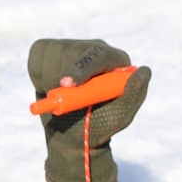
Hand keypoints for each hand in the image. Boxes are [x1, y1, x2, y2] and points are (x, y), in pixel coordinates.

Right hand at [28, 38, 150, 181]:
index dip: (81, 68)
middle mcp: (95, 50)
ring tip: (57, 95)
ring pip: (54, 51)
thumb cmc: (99, 125)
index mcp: (116, 61)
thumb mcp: (119, 116)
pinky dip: (37, 72)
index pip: (99, 55)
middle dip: (60, 72)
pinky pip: (39, 53)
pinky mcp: (52, 50)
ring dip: (48, 77)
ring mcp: (73, 48)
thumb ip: (133, 95)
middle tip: (54, 94)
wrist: (73, 133)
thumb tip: (145, 71)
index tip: (66, 85)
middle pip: (74, 49)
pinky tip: (47, 86)